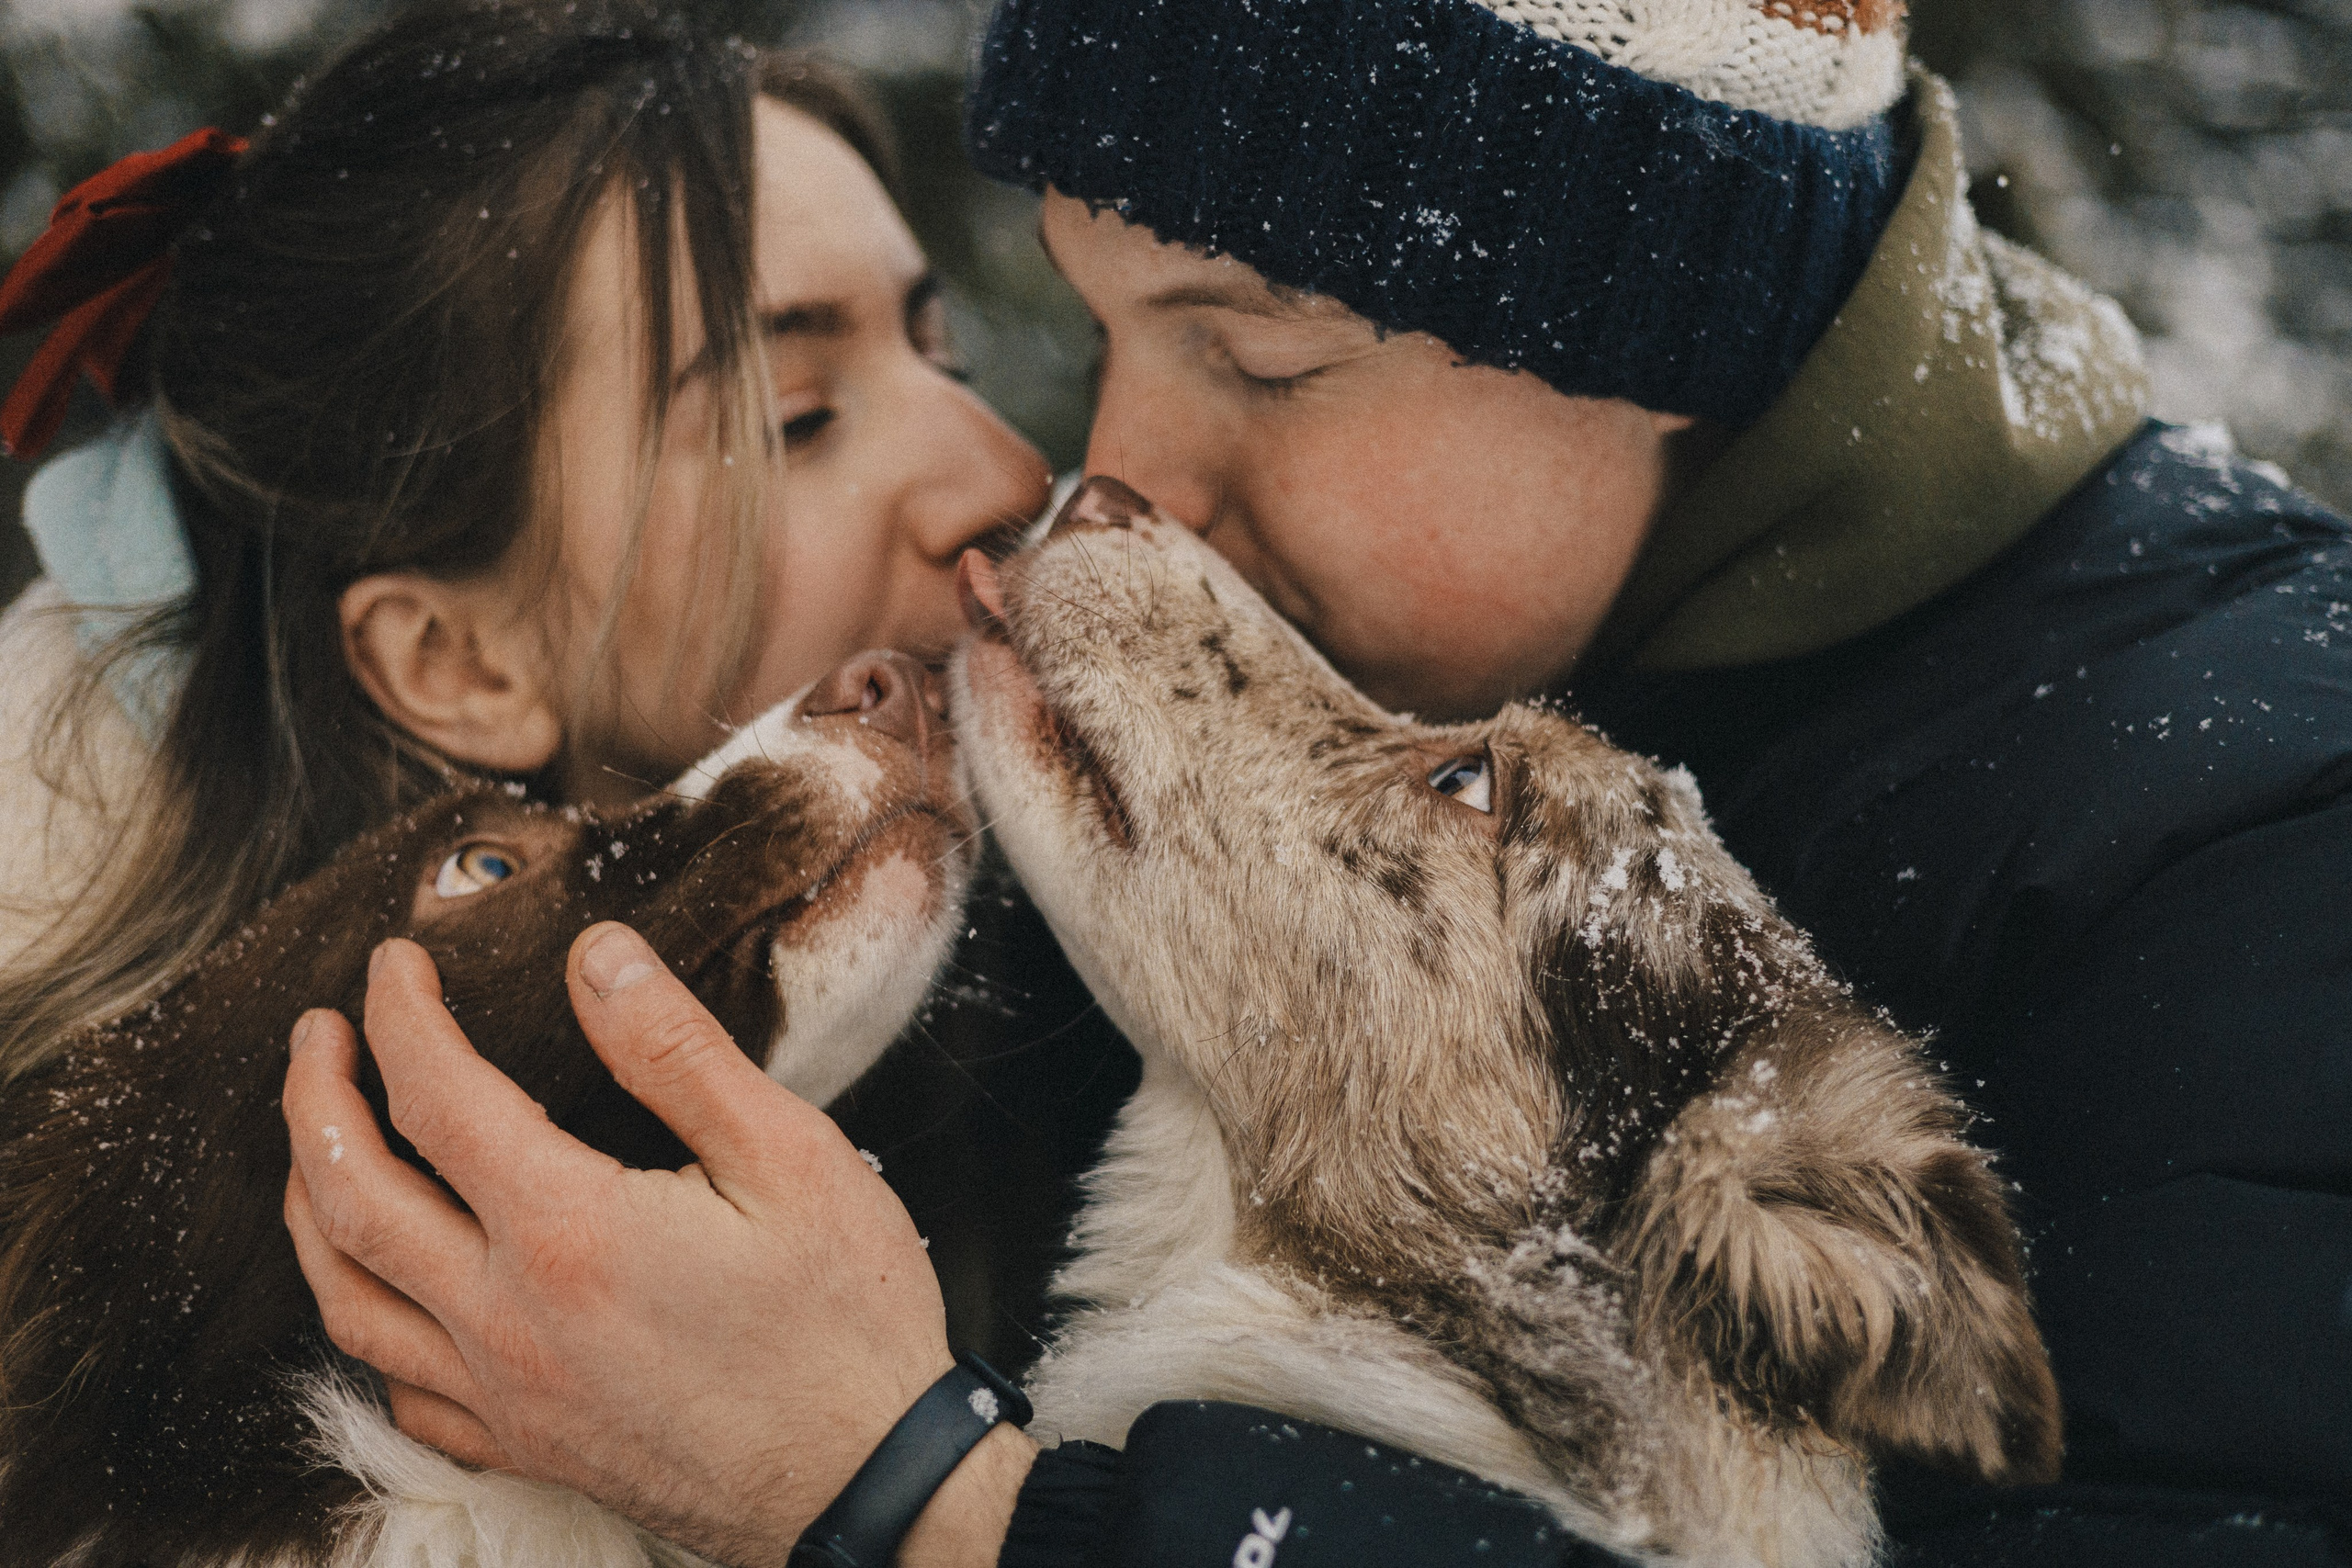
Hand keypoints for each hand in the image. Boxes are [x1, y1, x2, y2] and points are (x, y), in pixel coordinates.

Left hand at [281, 926, 1033, 1567]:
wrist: (870, 1482)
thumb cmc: (845, 1319)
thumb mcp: (790, 1155)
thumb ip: (677, 1051)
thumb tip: (597, 956)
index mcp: (568, 1231)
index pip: (436, 1096)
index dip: (402, 1015)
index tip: (395, 964)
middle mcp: (507, 1318)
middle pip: (349, 1195)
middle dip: (314, 1098)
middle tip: (316, 1034)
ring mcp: (505, 1395)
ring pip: (344, 1298)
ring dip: (311, 1205)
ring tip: (317, 1143)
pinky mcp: (524, 1447)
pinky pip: (396, 1387)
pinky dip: (366, 1318)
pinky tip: (388, 1285)